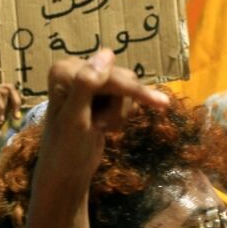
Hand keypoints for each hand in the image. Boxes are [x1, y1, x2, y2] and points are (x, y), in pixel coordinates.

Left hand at [32, 50, 169, 195]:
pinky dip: (121, 115)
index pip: (111, 75)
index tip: (161, 105)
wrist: (66, 174)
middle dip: (119, 108)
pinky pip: (124, 97)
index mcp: (65, 71)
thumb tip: (107, 53)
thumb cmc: (65, 151)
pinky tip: (106, 127)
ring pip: (127, 89)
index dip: (133, 91)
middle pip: (122, 79)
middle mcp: (76, 70)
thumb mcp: (75, 119)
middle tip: (102, 128)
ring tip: (101, 128)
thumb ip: (86, 85)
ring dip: (119, 113)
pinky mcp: (98, 96)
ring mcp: (88, 83)